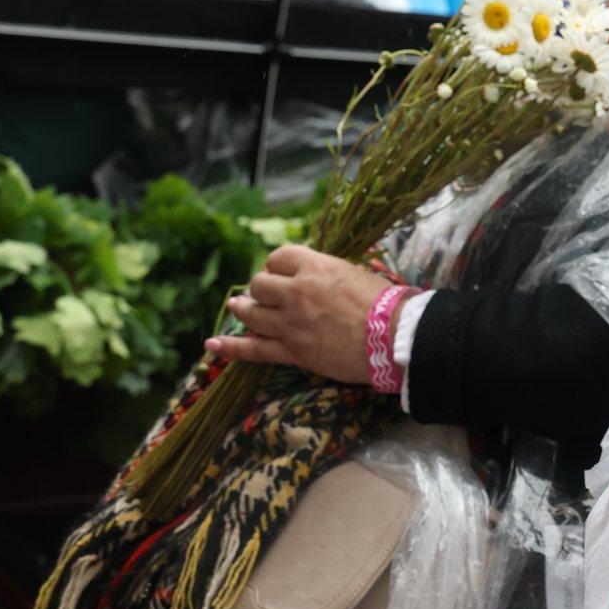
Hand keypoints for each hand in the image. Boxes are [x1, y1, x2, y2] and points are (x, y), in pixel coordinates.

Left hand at [205, 245, 394, 384]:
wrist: (395, 337)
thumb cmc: (386, 303)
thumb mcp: (356, 274)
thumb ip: (329, 274)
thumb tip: (320, 277)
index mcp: (315, 267)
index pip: (278, 257)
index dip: (276, 266)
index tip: (282, 274)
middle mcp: (296, 291)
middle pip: (259, 284)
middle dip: (261, 289)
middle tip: (270, 296)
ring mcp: (290, 322)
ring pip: (250, 312)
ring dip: (244, 310)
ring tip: (241, 310)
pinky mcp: (292, 351)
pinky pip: (252, 349)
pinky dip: (230, 348)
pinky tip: (212, 346)